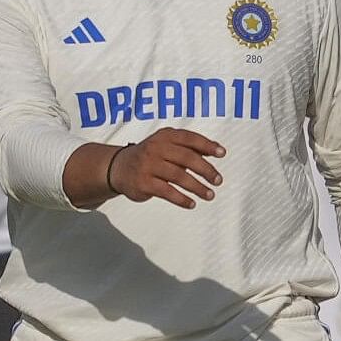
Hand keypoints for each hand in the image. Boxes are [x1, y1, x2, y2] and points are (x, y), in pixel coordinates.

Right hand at [108, 127, 225, 208]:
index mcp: (165, 136)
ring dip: (197, 187)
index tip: (222, 153)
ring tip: (210, 194)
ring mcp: (148, 165)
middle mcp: (156, 148)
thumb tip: (216, 149)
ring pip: (179, 176)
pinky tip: (192, 203)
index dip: (208, 145)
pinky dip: (181, 199)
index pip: (190, 138)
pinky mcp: (143, 183)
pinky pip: (167, 192)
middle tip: (218, 180)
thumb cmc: (151, 155)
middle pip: (187, 158)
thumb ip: (189, 146)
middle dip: (206, 170)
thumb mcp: (167, 143)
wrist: (118, 167)